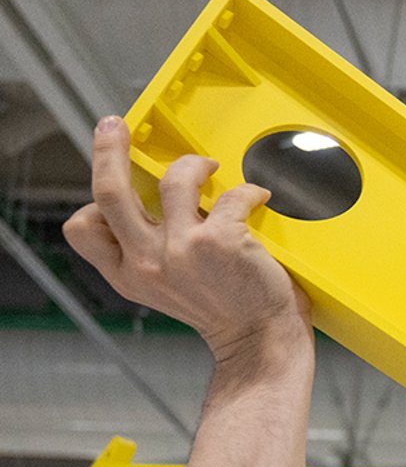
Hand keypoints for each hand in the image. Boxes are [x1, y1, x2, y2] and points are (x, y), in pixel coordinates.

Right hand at [63, 116, 310, 360]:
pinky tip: (257, 199)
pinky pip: (232, 194)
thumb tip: (150, 202)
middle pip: (109, 191)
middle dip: (107, 149)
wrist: (261, 341)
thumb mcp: (166, 289)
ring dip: (193, 164)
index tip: (116, 186)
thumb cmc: (223, 310)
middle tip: (115, 125)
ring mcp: (183, 250)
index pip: (83, 229)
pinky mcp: (222, 242)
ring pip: (173, 179)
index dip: (94, 204)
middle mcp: (147, 262)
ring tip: (210, 167)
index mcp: (128, 275)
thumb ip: (150, 251)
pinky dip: (248, 191)